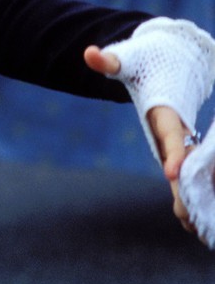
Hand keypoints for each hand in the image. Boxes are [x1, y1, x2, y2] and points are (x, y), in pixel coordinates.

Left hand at [84, 46, 195, 232]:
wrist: (173, 62)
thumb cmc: (146, 64)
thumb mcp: (127, 61)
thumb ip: (109, 60)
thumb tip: (88, 53)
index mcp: (167, 111)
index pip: (171, 134)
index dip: (175, 153)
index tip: (172, 173)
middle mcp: (179, 129)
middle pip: (186, 162)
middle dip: (187, 189)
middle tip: (187, 218)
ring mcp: (183, 141)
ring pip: (191, 174)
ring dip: (193, 199)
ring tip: (193, 231)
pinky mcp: (182, 150)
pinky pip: (188, 176)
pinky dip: (192, 197)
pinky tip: (192, 226)